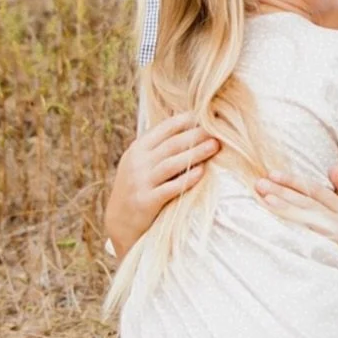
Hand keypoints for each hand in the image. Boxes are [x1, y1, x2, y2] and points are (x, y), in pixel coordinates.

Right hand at [105, 113, 219, 254]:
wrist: (120, 222)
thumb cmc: (139, 187)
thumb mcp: (140, 163)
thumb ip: (159, 147)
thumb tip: (190, 127)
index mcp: (138, 149)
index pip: (164, 128)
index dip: (186, 120)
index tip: (206, 115)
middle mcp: (138, 163)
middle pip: (172, 144)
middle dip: (196, 135)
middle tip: (218, 129)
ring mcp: (140, 182)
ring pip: (172, 163)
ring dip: (196, 153)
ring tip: (215, 146)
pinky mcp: (146, 201)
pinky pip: (170, 188)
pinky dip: (186, 179)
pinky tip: (202, 172)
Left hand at [256, 166, 337, 272]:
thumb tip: (334, 167)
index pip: (316, 191)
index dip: (294, 182)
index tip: (273, 174)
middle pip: (306, 204)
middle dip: (282, 192)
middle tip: (260, 184)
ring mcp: (331, 242)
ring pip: (303, 221)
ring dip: (282, 209)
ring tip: (264, 199)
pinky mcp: (323, 256)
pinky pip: (301, 240)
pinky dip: (286, 230)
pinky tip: (271, 224)